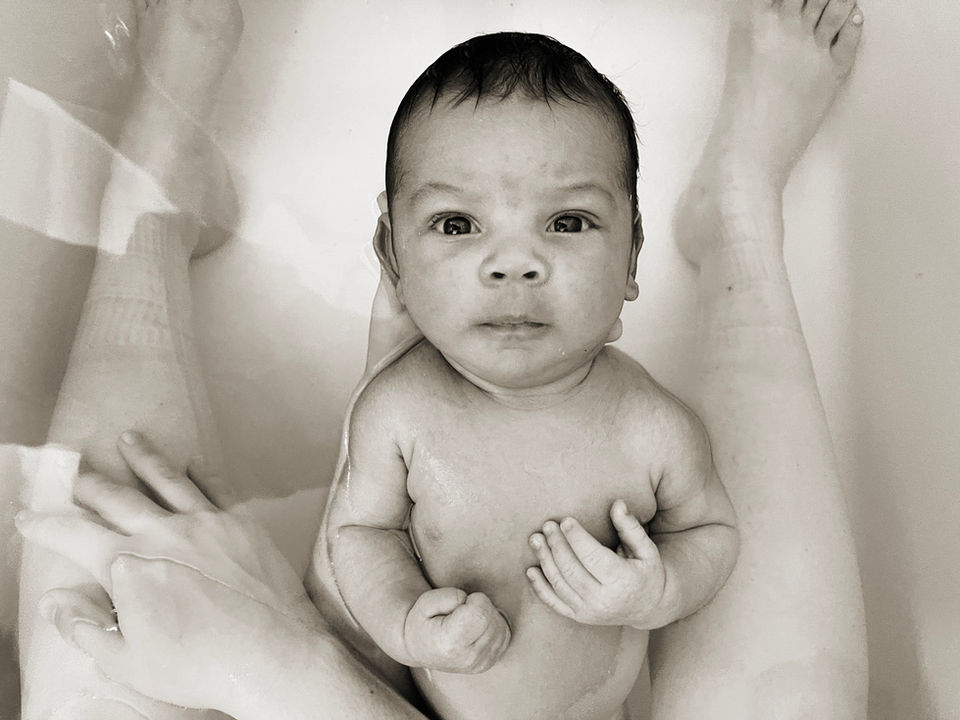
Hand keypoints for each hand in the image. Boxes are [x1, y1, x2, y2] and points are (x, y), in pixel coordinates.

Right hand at [15, 431, 323, 711]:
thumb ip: (84, 627)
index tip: (29, 516)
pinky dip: (203, 472)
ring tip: (130, 438)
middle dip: (91, 484)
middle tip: (76, 471)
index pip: (74, 536)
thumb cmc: (199, 665)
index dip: (47, 525)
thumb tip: (53, 600)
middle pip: (117, 498)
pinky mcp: (242, 524)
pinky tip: (194, 462)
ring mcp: (206, 523)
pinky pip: (219, 488)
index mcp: (128, 564)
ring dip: (145, 458)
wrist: (271, 654)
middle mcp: (164, 533)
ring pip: (167, 480)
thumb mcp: (126, 661)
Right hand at [402, 587, 510, 672]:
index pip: (480, 613)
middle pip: (492, 618)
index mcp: (450, 643)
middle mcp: (468, 658)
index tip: (461, 603)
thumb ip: (449, 596)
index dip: (475, 599)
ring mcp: (480, 664)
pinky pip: (504, 636)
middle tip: (462, 612)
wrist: (419, 648)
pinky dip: (494, 626)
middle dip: (481, 606)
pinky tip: (477, 627)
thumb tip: (470, 601)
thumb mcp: (426, 602)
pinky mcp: (488, 663)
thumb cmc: (422, 622)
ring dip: (488, 616)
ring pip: (501, 626)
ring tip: (467, 620)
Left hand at [526, 500, 668, 629]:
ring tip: (536, 539)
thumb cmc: (646, 572)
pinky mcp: (579, 616)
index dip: (577, 538)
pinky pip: (554, 603)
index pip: (593, 558)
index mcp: (623, 582)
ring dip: (545, 560)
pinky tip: (531, 570)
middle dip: (557, 546)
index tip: (566, 521)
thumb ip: (630, 527)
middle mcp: (604, 600)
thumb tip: (617, 504)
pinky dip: (540, 588)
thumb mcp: (646, 550)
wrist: (648, 608)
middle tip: (547, 525)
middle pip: (572, 570)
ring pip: (560, 584)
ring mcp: (589, 611)